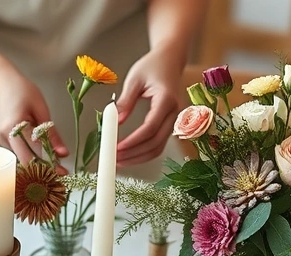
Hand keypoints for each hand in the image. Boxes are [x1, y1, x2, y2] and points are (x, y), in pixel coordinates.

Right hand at [0, 68, 67, 164]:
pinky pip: (15, 152)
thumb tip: (63, 153)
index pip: (33, 153)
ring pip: (20, 158)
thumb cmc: (21, 90)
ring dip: (35, 159)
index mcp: (14, 125)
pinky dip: (26, 152)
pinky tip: (33, 145)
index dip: (49, 165)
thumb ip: (52, 134)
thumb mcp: (41, 110)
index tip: (62, 171)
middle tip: (58, 171)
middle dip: (42, 168)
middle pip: (25, 161)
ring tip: (47, 153)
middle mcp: (3, 136)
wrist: (0, 82)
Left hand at [115, 51, 183, 166]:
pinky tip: (130, 155)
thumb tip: (115, 120)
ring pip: (159, 147)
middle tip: (115, 158)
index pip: (150, 127)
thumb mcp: (134, 79)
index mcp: (166, 99)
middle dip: (135, 154)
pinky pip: (159, 143)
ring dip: (139, 157)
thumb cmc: (153, 65)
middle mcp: (174, 112)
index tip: (117, 148)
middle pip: (156, 142)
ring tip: (120, 161)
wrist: (171, 60)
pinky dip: (145, 152)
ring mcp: (175, 119)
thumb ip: (125, 101)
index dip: (133, 141)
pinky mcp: (170, 123)